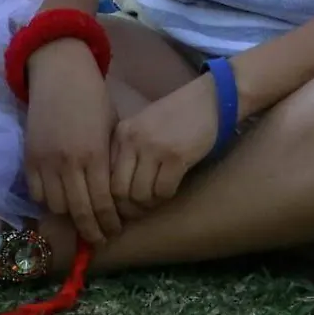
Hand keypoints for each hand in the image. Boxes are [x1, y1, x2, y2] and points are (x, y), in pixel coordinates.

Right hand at [22, 39, 121, 244]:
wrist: (60, 74)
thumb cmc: (94, 99)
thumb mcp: (112, 130)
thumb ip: (111, 163)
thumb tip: (116, 195)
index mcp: (95, 155)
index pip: (102, 203)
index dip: (108, 223)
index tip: (114, 231)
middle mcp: (69, 162)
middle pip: (79, 212)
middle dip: (92, 230)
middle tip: (100, 238)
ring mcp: (46, 161)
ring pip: (56, 206)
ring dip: (69, 216)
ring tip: (80, 218)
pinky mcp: (29, 157)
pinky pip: (36, 192)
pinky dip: (48, 201)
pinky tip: (60, 200)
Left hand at [110, 75, 218, 210]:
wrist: (208, 100)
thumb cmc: (175, 117)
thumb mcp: (142, 128)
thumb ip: (127, 152)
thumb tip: (115, 191)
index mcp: (121, 134)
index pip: (104, 176)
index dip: (110, 199)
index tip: (119, 208)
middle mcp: (132, 140)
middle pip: (119, 190)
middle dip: (127, 209)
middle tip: (137, 214)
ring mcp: (153, 148)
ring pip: (140, 194)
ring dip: (148, 205)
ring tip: (154, 203)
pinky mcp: (176, 156)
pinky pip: (163, 191)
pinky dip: (165, 198)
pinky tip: (169, 192)